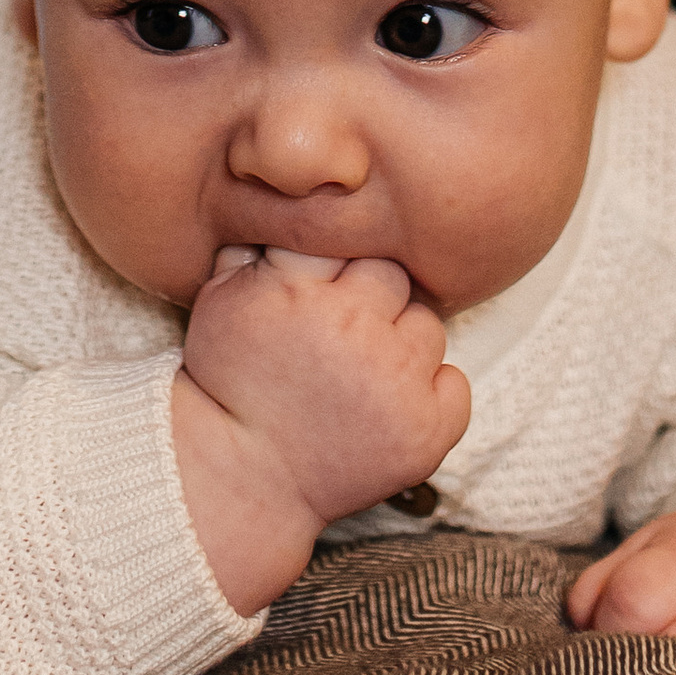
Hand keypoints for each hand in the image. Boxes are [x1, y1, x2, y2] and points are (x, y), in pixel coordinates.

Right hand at [172, 245, 470, 617]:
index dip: (335, 260)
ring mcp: (394, 383)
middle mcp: (352, 329)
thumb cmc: (230, 382)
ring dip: (403, 343)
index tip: (322, 287)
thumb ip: (256, 241)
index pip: (347, 234)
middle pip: (394, 274)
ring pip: (428, 325)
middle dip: (372, 297)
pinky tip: (391, 404)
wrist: (243, 480)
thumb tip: (291, 195)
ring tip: (363, 374)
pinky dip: (433, 392)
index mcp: (298, 289)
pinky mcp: (426, 432)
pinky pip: (456, 383)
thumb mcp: (219, 298)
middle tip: (345, 331)